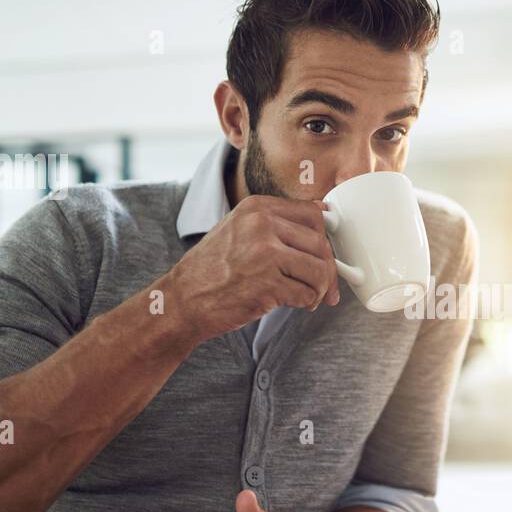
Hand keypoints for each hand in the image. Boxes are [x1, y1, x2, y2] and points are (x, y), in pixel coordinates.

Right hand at [163, 194, 339, 344]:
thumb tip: (324, 219)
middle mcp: (262, 225)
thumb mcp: (241, 230)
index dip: (326, 238)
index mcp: (257, 207)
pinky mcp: (267, 284)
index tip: (325, 255)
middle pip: (321, 243)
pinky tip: (295, 304)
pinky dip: (306, 302)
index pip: (313, 214)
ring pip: (319, 269)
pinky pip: (307, 293)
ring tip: (309, 296)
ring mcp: (265, 254)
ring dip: (319, 288)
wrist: (183, 300)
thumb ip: (278, 224)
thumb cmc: (212, 270)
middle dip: (328, 269)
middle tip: (324, 286)